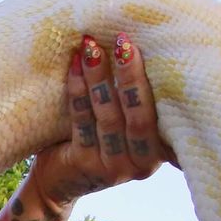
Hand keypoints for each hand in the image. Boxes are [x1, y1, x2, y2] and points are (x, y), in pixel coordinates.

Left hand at [28, 32, 176, 213]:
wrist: (57, 181)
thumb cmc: (96, 141)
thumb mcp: (124, 125)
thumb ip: (136, 101)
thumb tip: (143, 43)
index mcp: (159, 149)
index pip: (164, 113)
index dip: (154, 78)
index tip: (150, 43)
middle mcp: (142, 163)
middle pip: (139, 115)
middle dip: (130, 75)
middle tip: (122, 39)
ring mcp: (113, 167)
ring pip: (109, 117)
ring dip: (100, 77)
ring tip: (90, 46)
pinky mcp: (85, 165)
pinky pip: (82, 123)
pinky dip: (78, 91)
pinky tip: (74, 66)